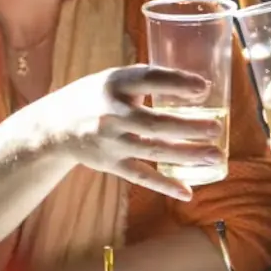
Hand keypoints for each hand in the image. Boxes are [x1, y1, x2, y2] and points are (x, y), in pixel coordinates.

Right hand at [32, 65, 223, 200]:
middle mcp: (110, 114)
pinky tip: (187, 192)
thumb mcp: (115, 79)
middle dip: (188, 127)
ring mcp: (109, 142)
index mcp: (114, 84)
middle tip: (217, 128)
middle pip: (154, 123)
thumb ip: (150, 80)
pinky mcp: (109, 164)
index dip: (177, 83)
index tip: (204, 88)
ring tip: (215, 155)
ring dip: (186, 155)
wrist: (53, 126)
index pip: (149, 80)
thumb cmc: (96, 97)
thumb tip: (201, 88)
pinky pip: (140, 176)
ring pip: (152, 151)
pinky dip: (164, 185)